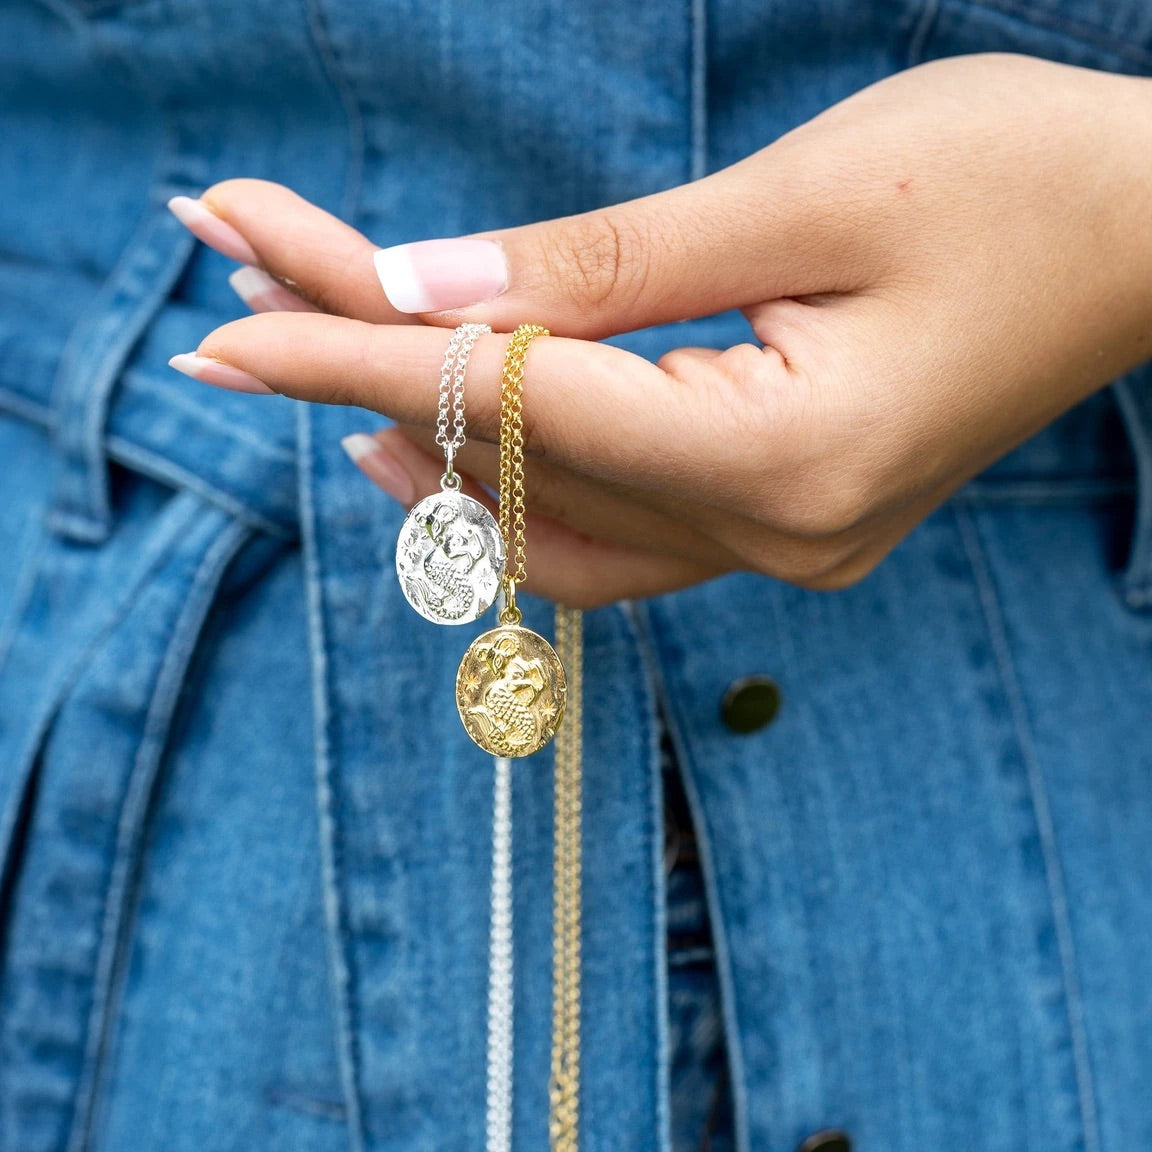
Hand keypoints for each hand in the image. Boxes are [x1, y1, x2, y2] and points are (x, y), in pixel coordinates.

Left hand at [171, 52, 1151, 607]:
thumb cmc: (1019, 182)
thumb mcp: (806, 193)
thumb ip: (607, 264)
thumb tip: (427, 288)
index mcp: (790, 460)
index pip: (523, 406)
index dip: (360, 354)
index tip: (228, 321)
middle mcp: (782, 538)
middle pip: (526, 468)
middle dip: (375, 377)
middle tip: (246, 302)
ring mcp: (788, 546)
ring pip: (564, 528)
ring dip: (442, 451)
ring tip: (330, 381)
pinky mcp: (789, 523)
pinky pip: (623, 531)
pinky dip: (529, 485)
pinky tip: (459, 450)